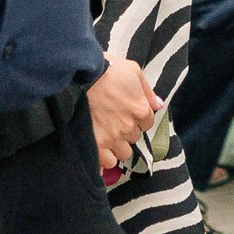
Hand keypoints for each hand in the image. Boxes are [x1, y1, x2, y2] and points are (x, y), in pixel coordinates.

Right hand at [85, 53, 160, 170]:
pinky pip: (105, 163)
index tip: (126, 113)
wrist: (75, 76)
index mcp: (140, 110)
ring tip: (105, 137)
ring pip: (122, 153)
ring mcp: (111, 138)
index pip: (147, 123)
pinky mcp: (95, 146)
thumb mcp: (132, 70)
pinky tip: (98, 151)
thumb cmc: (105, 70)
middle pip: (133, 138)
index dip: (137, 118)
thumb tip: (158, 104)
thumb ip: (146, 90)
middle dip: (125, 132)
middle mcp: (128, 128)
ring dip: (115, 147)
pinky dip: (103, 159)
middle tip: (112, 122)